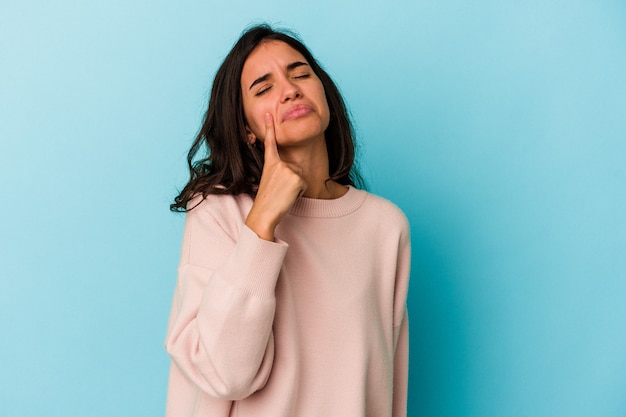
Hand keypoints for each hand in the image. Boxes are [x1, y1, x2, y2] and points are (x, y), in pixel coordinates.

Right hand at [245, 113, 307, 240]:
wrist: (264, 213)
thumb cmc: (267, 201)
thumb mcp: (270, 181)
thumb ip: (280, 172)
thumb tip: (292, 174)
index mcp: (269, 163)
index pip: (270, 143)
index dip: (269, 128)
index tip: (269, 115)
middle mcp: (278, 163)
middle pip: (296, 168)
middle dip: (293, 181)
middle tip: (279, 191)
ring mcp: (287, 170)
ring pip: (301, 176)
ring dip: (296, 187)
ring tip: (283, 194)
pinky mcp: (296, 178)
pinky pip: (304, 184)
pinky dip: (299, 192)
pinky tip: (288, 196)